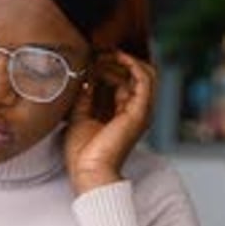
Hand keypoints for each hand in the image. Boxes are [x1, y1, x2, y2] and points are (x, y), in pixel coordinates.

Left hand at [64, 50, 156, 194]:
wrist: (89, 172)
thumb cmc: (82, 153)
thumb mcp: (79, 116)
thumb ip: (85, 96)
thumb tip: (85, 76)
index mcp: (121, 114)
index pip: (120, 81)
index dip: (105, 66)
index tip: (87, 58)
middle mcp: (134, 111)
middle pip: (132, 74)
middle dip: (113, 60)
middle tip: (93, 53)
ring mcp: (140, 111)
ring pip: (142, 73)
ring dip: (121, 60)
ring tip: (101, 55)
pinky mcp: (141, 111)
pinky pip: (145, 79)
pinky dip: (131, 64)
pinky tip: (114, 58)